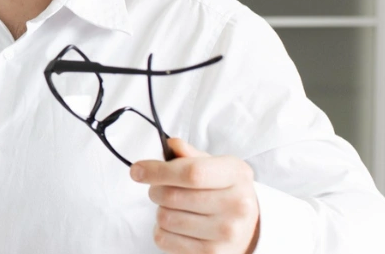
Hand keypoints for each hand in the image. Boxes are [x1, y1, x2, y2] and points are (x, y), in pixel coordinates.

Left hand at [131, 137, 259, 253]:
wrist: (247, 227)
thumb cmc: (224, 190)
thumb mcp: (215, 166)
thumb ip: (191, 155)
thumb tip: (172, 145)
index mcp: (236, 175)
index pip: (191, 172)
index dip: (158, 170)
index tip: (137, 170)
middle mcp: (237, 205)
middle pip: (172, 196)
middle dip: (155, 190)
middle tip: (158, 189)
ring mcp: (226, 232)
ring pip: (165, 218)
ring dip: (160, 210)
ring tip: (173, 207)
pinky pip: (164, 239)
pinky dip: (161, 230)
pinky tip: (175, 225)